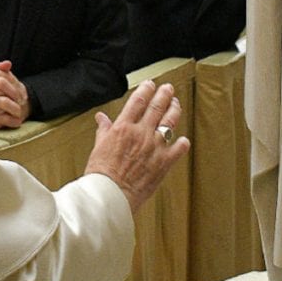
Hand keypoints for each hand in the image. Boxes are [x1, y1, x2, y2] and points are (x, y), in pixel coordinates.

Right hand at [86, 80, 189, 212]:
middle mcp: (141, 133)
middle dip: (164, 94)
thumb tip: (101, 118)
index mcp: (123, 127)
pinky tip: (182, 139)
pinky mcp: (164, 163)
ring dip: (175, 110)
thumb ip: (104, 130)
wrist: (110, 195)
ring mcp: (154, 147)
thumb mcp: (98, 147)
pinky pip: (179, 148)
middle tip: (168, 88)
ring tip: (176, 104)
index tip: (150, 85)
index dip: (146, 89)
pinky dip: (182, 142)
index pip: (138, 101)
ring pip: (170, 121)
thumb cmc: (101, 174)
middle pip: (157, 106)